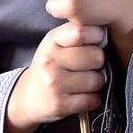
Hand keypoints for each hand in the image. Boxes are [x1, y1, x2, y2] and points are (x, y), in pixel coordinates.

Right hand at [4, 18, 106, 132]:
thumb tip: (104, 26)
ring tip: (85, 81)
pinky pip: (93, 100)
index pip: (81, 31)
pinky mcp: (60, 105)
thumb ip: (76, 33)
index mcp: (51, 41)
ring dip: (97, 82)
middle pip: (95, 56)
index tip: (97, 40)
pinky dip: (93, 99)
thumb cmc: (50, 65)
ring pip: (97, 80)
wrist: (28, 96)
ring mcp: (54, 84)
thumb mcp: (55, 43)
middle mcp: (50, 61)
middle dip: (98, 61)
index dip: (97, 35)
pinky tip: (82, 95)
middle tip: (90, 65)